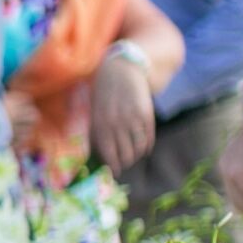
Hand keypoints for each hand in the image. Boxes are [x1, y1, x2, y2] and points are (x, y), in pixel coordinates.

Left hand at [86, 46, 160, 173]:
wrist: (122, 70)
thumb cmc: (104, 93)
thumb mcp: (94, 111)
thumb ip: (95, 132)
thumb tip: (94, 155)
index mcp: (100, 125)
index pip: (108, 154)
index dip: (113, 166)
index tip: (115, 172)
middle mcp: (116, 124)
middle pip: (125, 155)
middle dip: (125, 163)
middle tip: (125, 164)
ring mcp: (132, 119)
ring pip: (138, 149)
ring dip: (136, 156)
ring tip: (134, 156)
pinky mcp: (146, 114)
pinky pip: (148, 138)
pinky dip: (147, 146)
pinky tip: (144, 147)